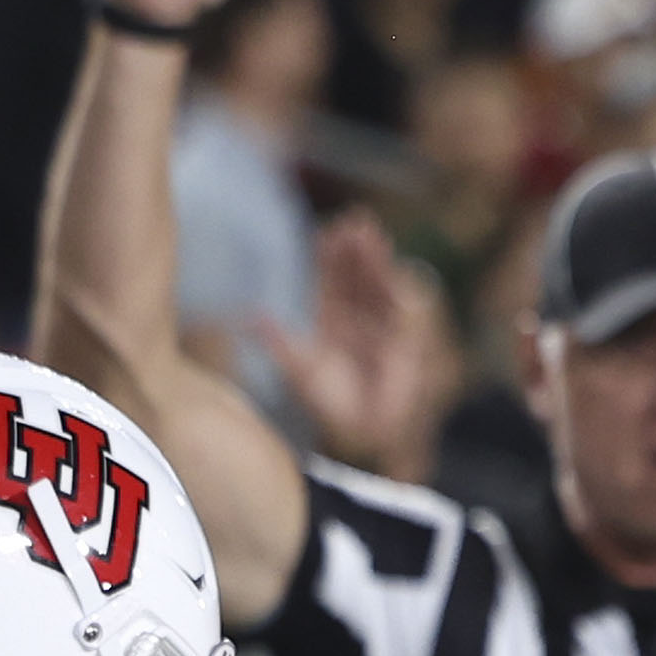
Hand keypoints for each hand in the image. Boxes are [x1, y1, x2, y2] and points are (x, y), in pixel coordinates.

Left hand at [255, 212, 462, 480]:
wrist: (363, 435)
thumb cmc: (331, 407)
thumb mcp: (300, 370)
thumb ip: (279, 341)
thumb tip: (250, 317)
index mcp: (334, 323)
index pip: (334, 282)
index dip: (332, 256)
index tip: (329, 231)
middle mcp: (361, 321)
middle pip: (359, 276)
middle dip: (358, 249)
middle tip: (354, 220)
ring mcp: (383, 328)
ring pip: (380, 285)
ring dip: (377, 260)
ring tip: (371, 234)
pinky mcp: (405, 340)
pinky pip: (404, 307)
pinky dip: (398, 286)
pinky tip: (392, 268)